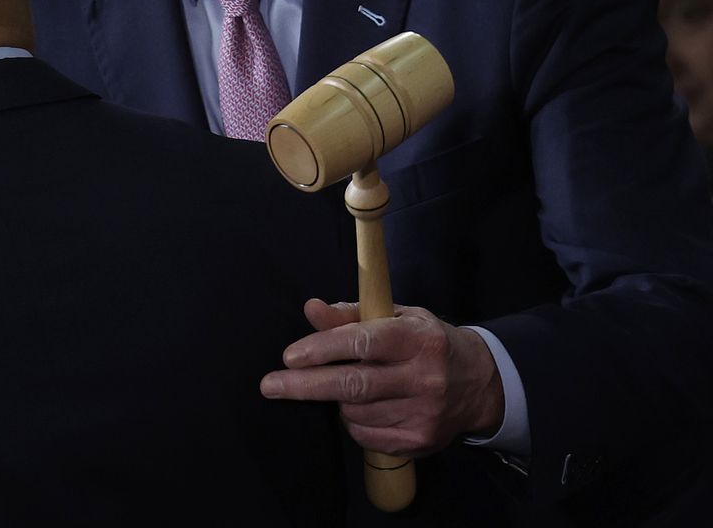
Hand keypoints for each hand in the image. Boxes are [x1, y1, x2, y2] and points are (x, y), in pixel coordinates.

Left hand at [260, 299, 506, 456]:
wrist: (480, 383)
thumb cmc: (425, 341)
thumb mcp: (396, 317)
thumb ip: (351, 315)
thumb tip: (311, 308)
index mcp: (417, 339)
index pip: (362, 343)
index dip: (322, 348)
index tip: (289, 356)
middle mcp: (424, 377)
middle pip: (353, 385)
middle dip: (304, 385)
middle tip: (270, 385)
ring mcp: (424, 413)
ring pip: (355, 412)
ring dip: (336, 400)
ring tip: (344, 386)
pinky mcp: (421, 440)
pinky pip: (366, 435)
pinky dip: (352, 422)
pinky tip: (361, 407)